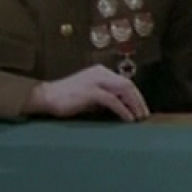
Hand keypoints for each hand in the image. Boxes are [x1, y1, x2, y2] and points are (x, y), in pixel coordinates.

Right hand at [24, 65, 149, 121]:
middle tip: (144, 115)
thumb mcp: (89, 93)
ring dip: (134, 105)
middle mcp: (100, 73)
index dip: (135, 95)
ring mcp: (96, 81)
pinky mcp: (91, 92)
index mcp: (100, 71)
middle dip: (138, 100)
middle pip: (127, 84)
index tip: (141, 108)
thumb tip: (121, 107)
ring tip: (139, 118)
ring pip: (123, 90)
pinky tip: (128, 119)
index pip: (124, 81)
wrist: (47, 96)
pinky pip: (113, 101)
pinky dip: (123, 110)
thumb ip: (104, 96)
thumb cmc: (67, 97)